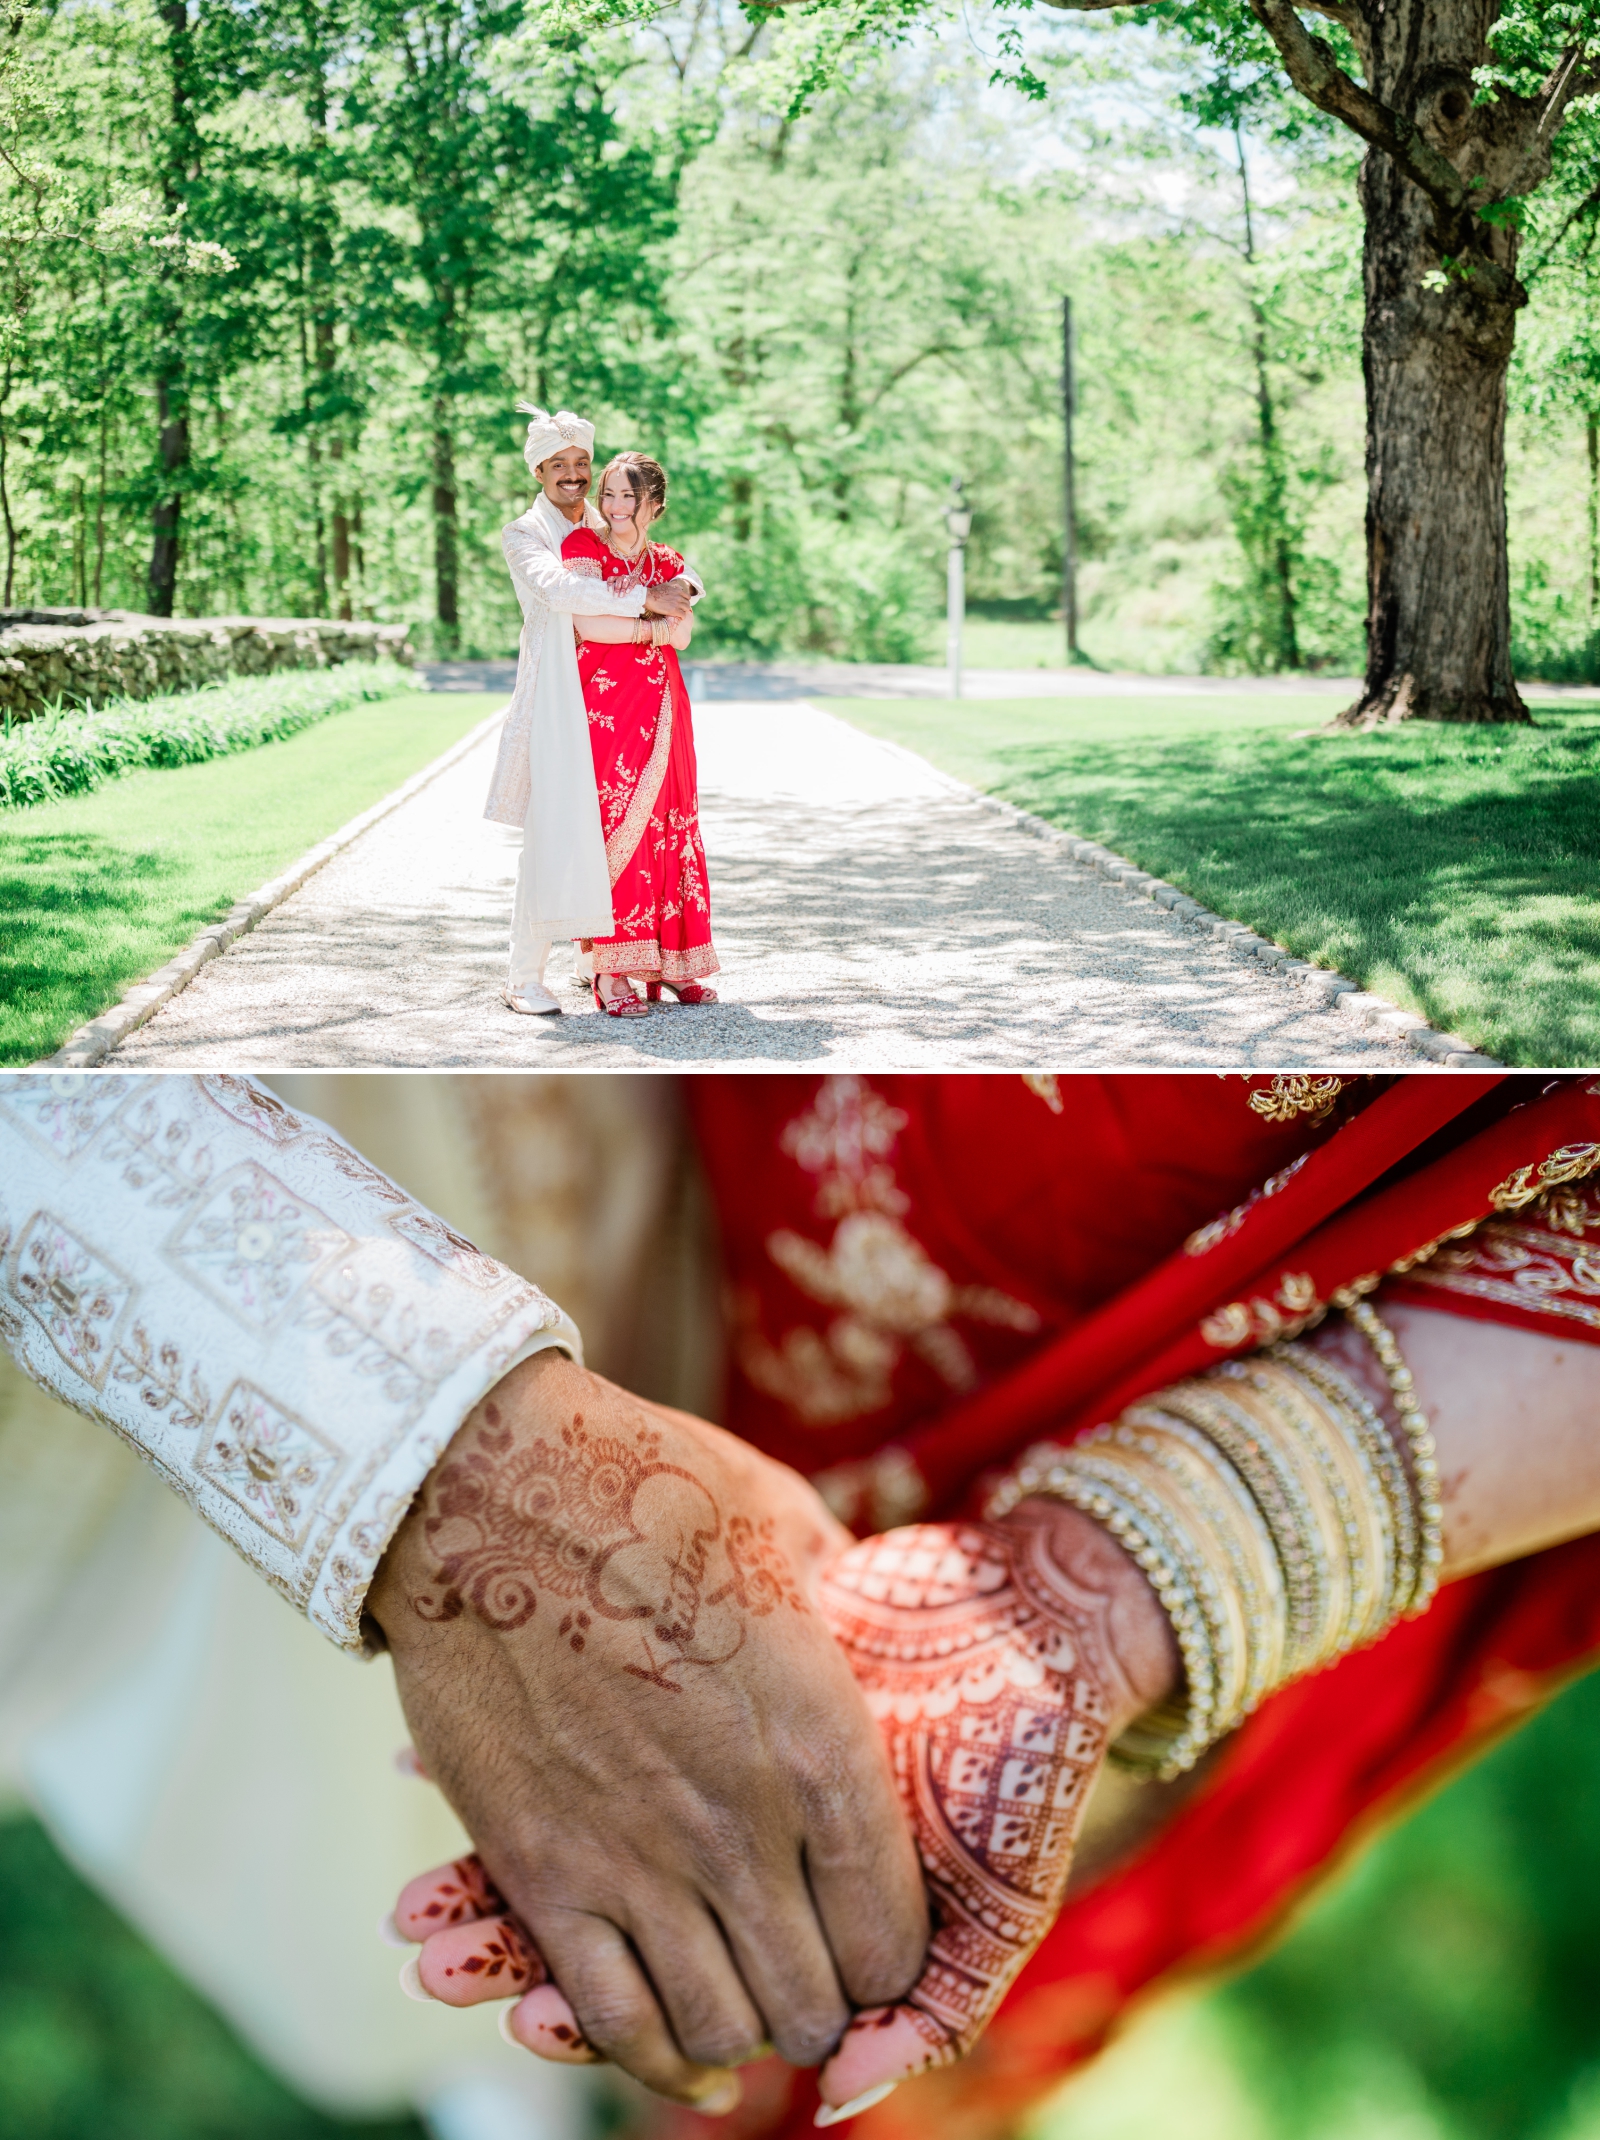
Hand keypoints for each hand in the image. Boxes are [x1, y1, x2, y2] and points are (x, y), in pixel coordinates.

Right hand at [389, 1499, 1171, 2112]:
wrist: (481, 1488)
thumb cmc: (644, 1483)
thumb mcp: (783, 1524)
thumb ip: (839, 1594)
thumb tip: (867, 1610)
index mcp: (820, 1740)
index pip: (894, 1933)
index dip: (894, 1955)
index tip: (874, 1933)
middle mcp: (743, 1825)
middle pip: (813, 2004)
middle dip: (823, 2004)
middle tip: (808, 1972)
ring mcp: (638, 1859)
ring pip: (719, 2028)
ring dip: (740, 2030)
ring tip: (743, 2001)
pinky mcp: (542, 1872)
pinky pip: (611, 2020)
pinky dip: (653, 2057)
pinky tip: (680, 2056)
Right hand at [643, 577, 692, 621]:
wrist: (648, 597)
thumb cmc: (655, 591)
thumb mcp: (666, 585)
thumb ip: (673, 585)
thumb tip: (677, 586)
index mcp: (678, 590)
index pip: (688, 596)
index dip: (686, 601)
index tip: (682, 604)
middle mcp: (679, 596)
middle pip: (688, 603)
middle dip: (685, 607)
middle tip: (681, 609)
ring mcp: (677, 603)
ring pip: (686, 609)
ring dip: (684, 612)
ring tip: (680, 614)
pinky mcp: (674, 610)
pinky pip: (683, 615)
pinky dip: (682, 617)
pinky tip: (679, 618)